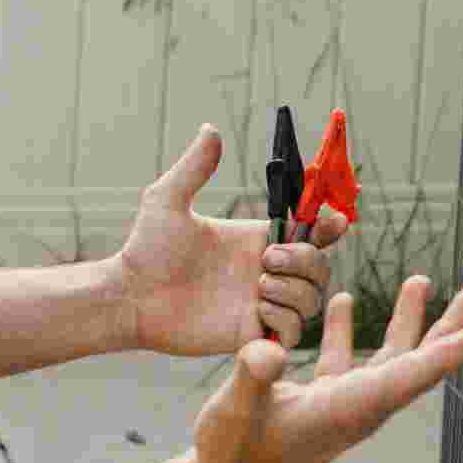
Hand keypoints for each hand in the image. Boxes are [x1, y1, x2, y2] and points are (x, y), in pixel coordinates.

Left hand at [114, 125, 347, 356]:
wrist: (130, 297)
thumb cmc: (146, 249)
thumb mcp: (168, 200)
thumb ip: (194, 167)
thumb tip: (211, 128)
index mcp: (256, 238)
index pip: (310, 231)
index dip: (328, 226)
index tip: (332, 222)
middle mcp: (264, 271)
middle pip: (319, 266)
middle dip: (305, 259)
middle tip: (266, 258)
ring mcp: (261, 303)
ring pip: (311, 299)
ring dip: (294, 290)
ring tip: (258, 286)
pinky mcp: (252, 333)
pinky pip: (294, 331)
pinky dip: (285, 318)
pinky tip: (256, 310)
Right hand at [187, 277, 462, 462]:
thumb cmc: (229, 454)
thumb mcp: (235, 410)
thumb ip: (253, 378)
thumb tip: (269, 350)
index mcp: (351, 408)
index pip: (417, 374)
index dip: (458, 350)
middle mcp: (357, 407)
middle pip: (417, 362)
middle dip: (449, 327)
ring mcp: (341, 406)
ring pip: (387, 359)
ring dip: (406, 321)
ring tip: (422, 282)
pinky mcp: (319, 405)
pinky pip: (347, 363)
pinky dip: (351, 332)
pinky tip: (346, 302)